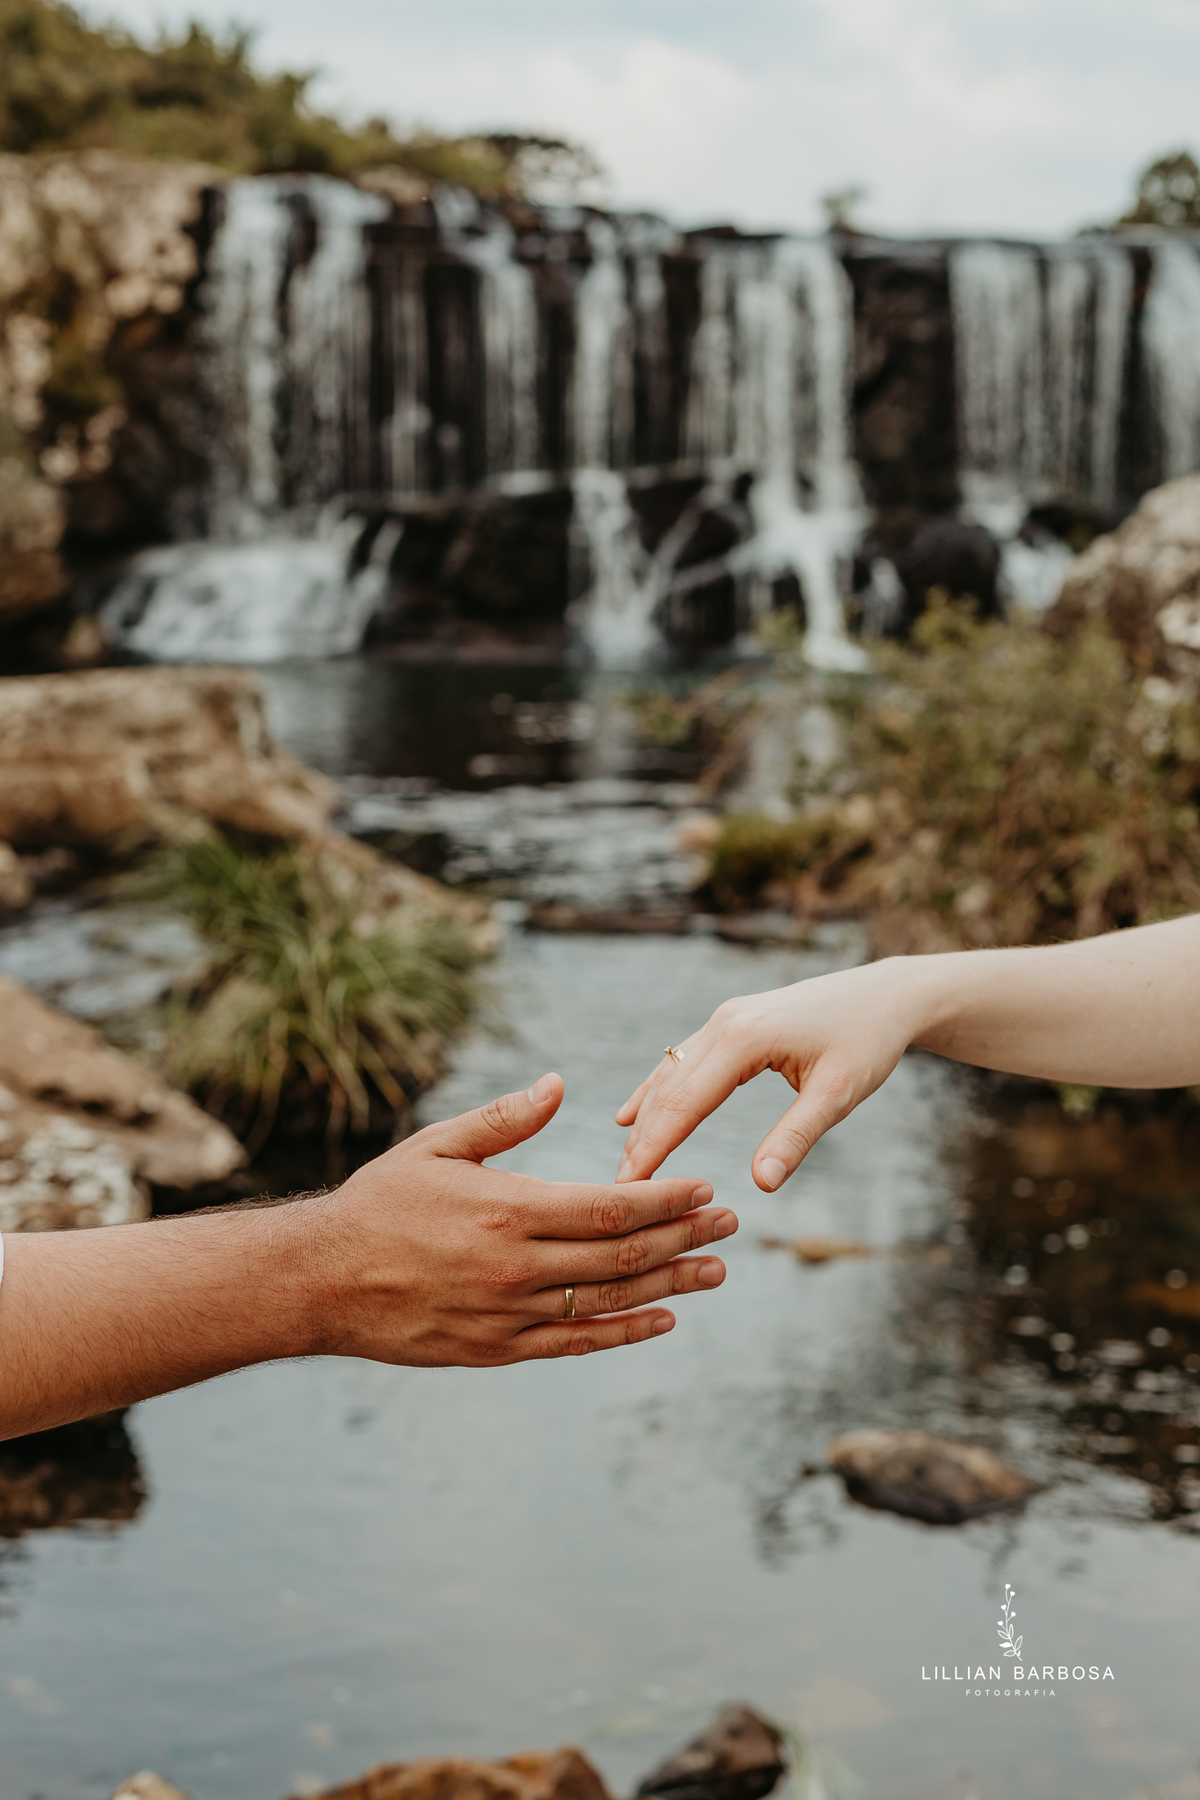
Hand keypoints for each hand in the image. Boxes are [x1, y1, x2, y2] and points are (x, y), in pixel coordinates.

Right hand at [316, 1072, 736, 1365]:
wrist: (322, 1281)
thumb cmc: (379, 1203)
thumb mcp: (438, 1146)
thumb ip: (505, 1120)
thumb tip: (558, 1084)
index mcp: (510, 1209)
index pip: (610, 1208)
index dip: (665, 1199)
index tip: (705, 1187)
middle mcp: (519, 1267)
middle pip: (624, 1256)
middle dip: (684, 1236)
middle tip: (730, 1224)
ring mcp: (511, 1314)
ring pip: (611, 1302)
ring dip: (671, 1285)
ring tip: (716, 1271)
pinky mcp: (498, 1350)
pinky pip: (577, 1343)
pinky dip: (625, 1333)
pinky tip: (662, 1320)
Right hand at [615, 963, 916, 1191]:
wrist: (886, 994)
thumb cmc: (868, 1042)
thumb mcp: (838, 1095)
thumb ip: (796, 1138)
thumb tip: (761, 1184)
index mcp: (745, 1039)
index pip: (685, 1103)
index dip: (655, 1148)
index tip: (629, 1187)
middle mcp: (724, 1023)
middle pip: (669, 1090)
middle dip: (642, 1141)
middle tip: (617, 1190)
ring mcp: (724, 1019)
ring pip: (669, 1074)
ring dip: (645, 1118)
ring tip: (623, 1163)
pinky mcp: (731, 1023)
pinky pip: (681, 1061)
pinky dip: (656, 1091)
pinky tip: (630, 1114)